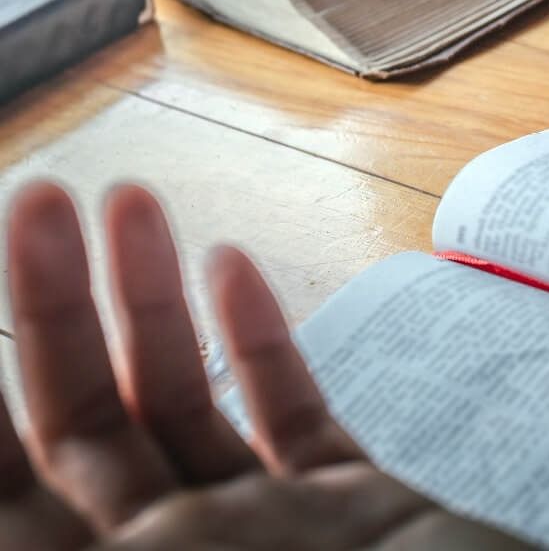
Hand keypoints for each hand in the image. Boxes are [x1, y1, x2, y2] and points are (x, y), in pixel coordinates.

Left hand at [0, 182, 523, 548]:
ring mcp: (261, 536)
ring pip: (182, 402)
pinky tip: (233, 266)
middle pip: (88, 426)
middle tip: (42, 201)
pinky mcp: (344, 508)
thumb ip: (45, 531)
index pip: (7, 494)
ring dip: (152, 298)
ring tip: (130, 201)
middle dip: (53, 308)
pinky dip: (259, 340)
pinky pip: (288, 415)